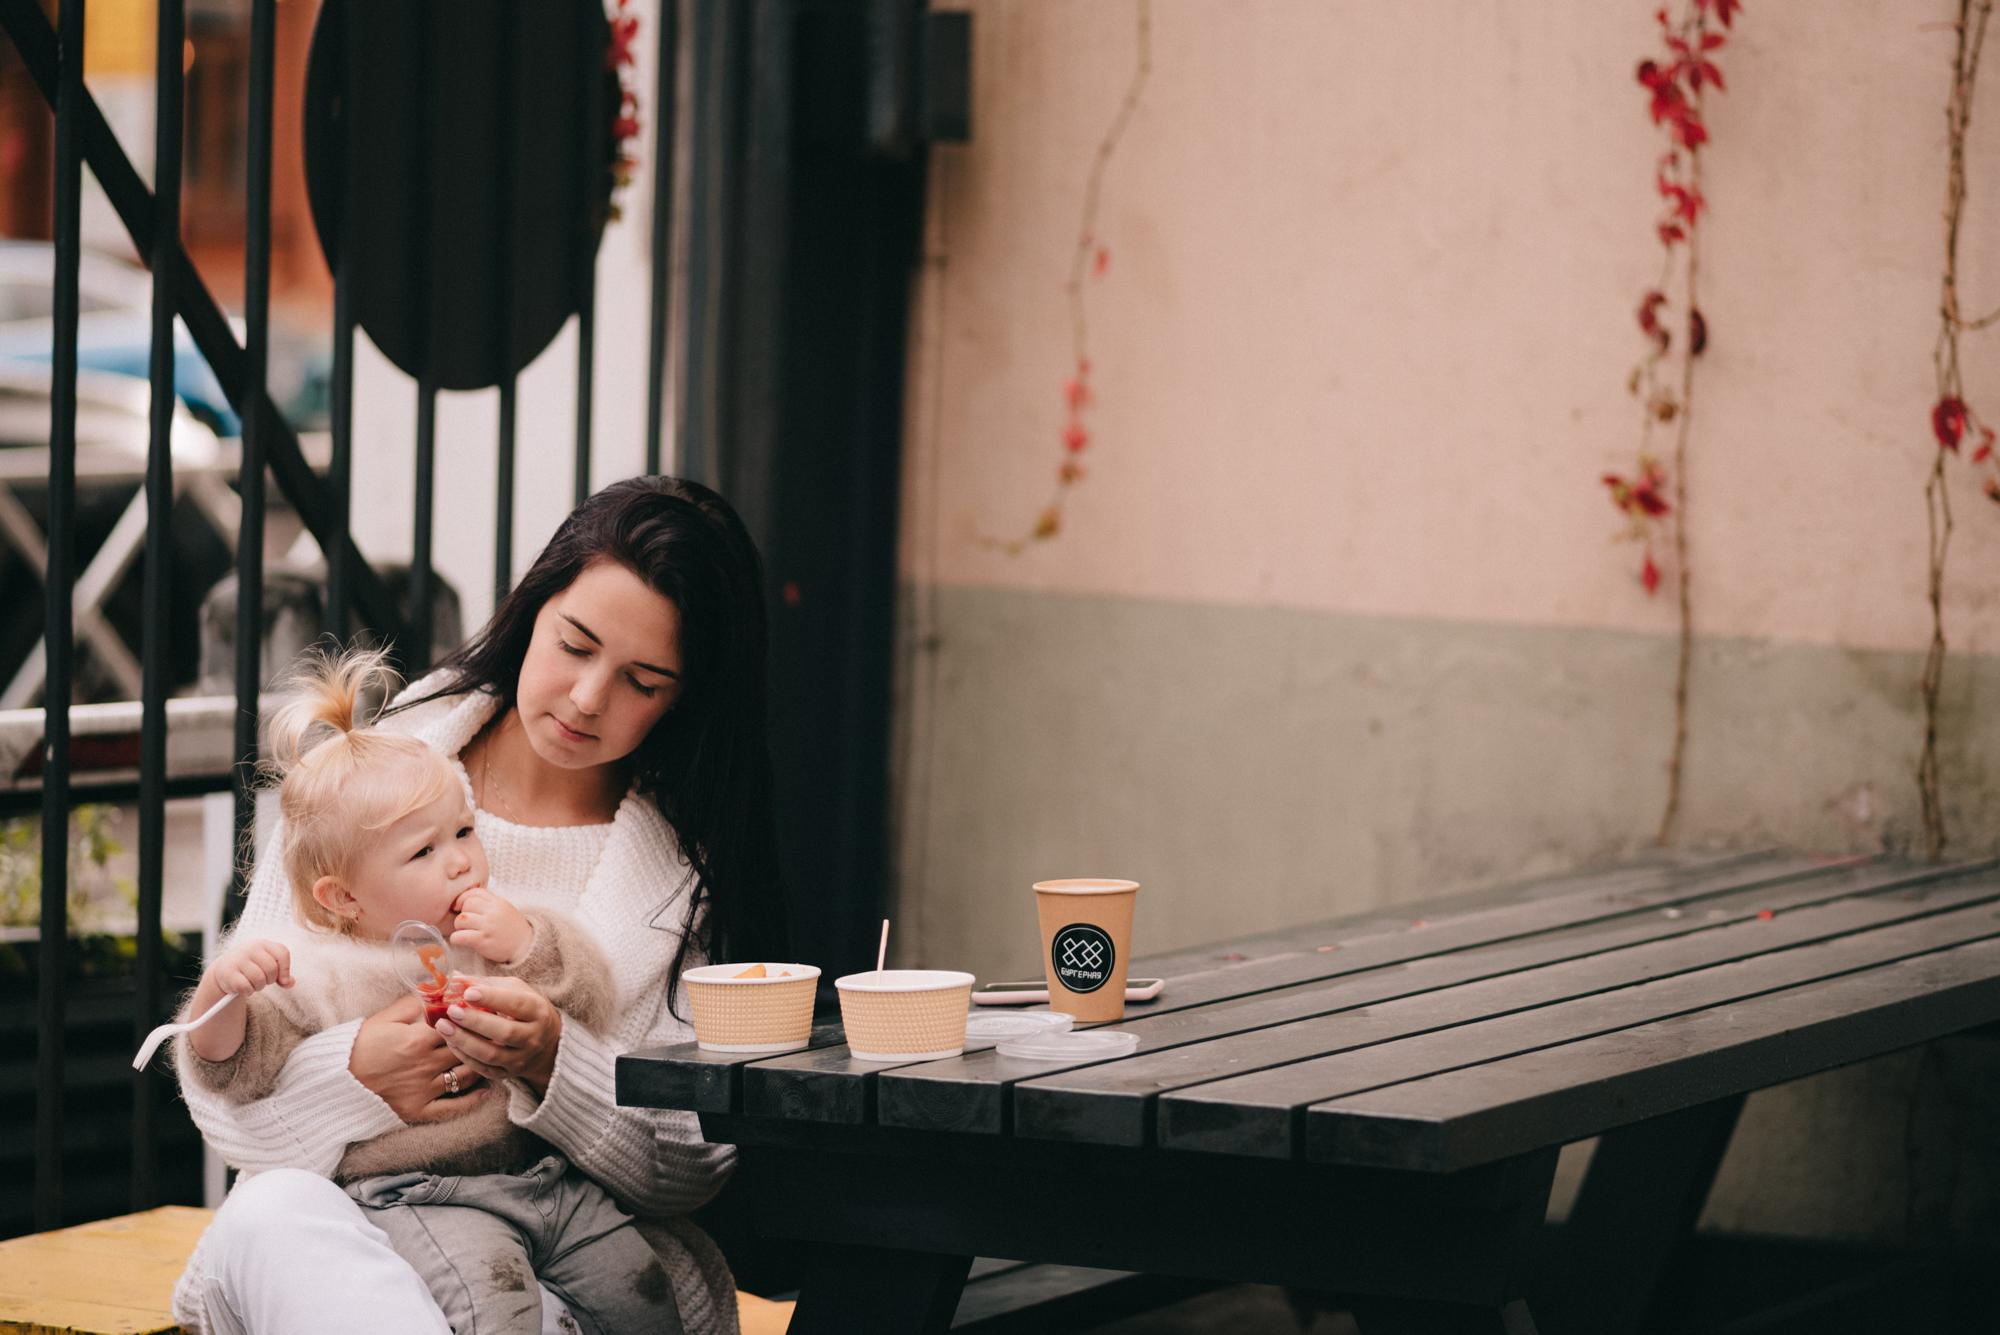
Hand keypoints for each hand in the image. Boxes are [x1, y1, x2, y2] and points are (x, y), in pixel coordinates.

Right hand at [186, 939, 293, 1062]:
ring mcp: (237, 959)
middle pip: (272, 969)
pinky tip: (243, 988)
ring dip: (258, 987)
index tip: (282, 980)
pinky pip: (246, 987)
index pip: (282, 953)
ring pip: (260, 979)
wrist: (223, 970)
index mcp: (262, 943)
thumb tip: (290, 983)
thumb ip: (282, 973)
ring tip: (252, 984)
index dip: (286, 969)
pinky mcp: (228, 973)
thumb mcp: (267, 965)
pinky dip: (247, 992)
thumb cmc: (251, 967)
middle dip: (270, 980)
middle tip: (262, 981)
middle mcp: (249, 948)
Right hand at [350, 993, 488, 1122]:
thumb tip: (439, 987)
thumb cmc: (360, 1046)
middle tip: (497, 1031)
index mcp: (417, 1039)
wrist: (336, 1082)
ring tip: (492, 1055)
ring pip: (465, 1075)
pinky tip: (486, 1089)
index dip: (473, 1016)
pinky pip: (453, 1107)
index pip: (457, 1024)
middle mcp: (425, 1064)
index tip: (487, 1010)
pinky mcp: (418, 1110)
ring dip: (481, 1064)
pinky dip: (473, 1099)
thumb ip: (414, 1003)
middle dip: (481, 1038)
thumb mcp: (385, 1018)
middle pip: (465, 1048)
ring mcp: (423, 1089)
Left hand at [435, 975, 561, 1096]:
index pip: (517, 1004)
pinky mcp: (508, 1074)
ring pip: (491, 1054)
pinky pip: (484, 1069)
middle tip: (452, 1010)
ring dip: (464, 1041)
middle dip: (475, 1021)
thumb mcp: (515, 991)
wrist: (546, 1044)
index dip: (493, 998)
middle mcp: (533, 1037)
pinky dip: (465, 1056)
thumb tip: (454, 979)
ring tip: (443, 1026)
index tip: (469, 992)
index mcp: (538, 1011)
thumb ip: (487, 984)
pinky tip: (451, 1042)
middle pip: (505, 1032)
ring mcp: (521, 1058)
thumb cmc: (524, 1009)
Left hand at [450, 886, 533, 964]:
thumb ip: (490, 902)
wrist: (525, 946)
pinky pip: (459, 936)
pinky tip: (461, 940)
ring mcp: (488, 926)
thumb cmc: (512, 928)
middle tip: (467, 923)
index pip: (475, 892)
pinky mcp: (482, 941)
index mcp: (498, 903)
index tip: (460, 907)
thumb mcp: (505, 909)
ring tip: (465, 931)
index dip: (463, 898)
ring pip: (461, 919)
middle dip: (462, 913)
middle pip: (467, 904)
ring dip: (459, 926)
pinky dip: (456, 939)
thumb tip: (467, 900)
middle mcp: (493, 912)